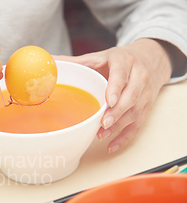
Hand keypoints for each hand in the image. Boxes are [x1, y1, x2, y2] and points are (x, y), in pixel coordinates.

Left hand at [55, 39, 174, 152]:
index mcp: (124, 61)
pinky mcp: (147, 107)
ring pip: (135, 111)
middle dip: (117, 111)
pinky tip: (112, 145)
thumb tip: (50, 61)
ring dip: (119, 125)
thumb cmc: (120, 60)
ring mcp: (145, 93)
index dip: (116, 88)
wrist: (151, 58)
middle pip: (131, 96)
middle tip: (103, 123)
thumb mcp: (99, 57)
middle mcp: (139, 76)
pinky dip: (125, 137)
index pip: (121, 74)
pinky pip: (138, 124)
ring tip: (102, 134)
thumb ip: (75, 61)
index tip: (109, 101)